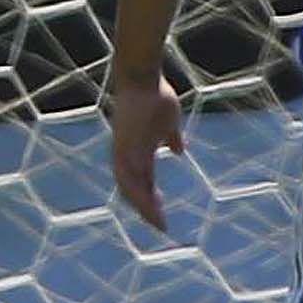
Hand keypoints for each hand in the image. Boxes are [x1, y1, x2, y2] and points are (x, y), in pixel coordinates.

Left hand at [105, 68, 185, 226]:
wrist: (141, 77)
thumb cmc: (154, 95)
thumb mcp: (168, 122)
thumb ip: (171, 138)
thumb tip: (179, 150)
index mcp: (136, 150)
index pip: (141, 180)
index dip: (150, 197)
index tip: (162, 212)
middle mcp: (126, 155)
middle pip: (131, 189)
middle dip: (145, 208)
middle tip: (161, 225)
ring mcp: (124, 152)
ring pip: (129, 188)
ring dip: (143, 206)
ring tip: (158, 221)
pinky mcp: (125, 147)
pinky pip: (130, 177)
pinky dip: (139, 194)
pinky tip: (151, 206)